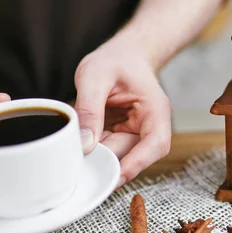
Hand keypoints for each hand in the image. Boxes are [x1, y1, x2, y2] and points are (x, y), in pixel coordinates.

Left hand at [74, 34, 171, 187]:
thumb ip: (89, 109)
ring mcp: (135, 134)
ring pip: (116, 157)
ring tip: (76, 141)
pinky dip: (92, 148)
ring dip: (96, 154)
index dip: (137, 164)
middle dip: (104, 159)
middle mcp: (149, 127)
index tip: (115, 178)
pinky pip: (106, 150)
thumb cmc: (115, 60)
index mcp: (155, 110)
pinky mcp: (121, 138)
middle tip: (76, 158)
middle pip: (131, 155)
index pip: (155, 144)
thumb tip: (85, 144)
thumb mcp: (94, 76)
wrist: (124, 55)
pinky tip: (80, 138)